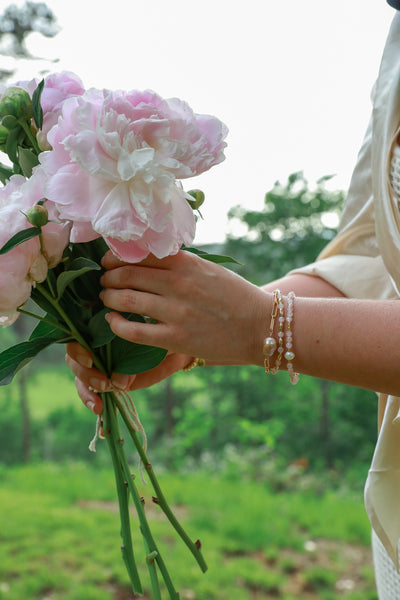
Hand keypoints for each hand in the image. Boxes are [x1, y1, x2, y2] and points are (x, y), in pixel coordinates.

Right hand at [65, 342, 190, 413]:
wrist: (175, 352)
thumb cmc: (161, 339)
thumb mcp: (152, 346)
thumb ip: (135, 360)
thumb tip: (117, 383)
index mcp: (103, 326)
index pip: (78, 334)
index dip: (78, 348)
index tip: (90, 360)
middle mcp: (96, 343)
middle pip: (73, 356)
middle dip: (83, 372)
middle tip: (102, 383)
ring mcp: (98, 362)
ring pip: (79, 373)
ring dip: (86, 388)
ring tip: (100, 401)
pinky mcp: (105, 379)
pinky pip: (90, 390)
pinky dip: (91, 400)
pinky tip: (98, 409)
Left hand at [100, 249, 270, 365]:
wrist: (260, 326)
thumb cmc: (235, 296)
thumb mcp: (209, 269)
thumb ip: (180, 263)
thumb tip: (147, 258)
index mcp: (187, 264)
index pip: (140, 253)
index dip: (116, 257)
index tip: (108, 262)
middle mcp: (179, 284)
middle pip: (128, 274)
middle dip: (109, 277)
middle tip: (104, 282)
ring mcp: (176, 312)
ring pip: (126, 299)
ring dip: (109, 297)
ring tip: (106, 298)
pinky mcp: (176, 338)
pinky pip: (134, 330)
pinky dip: (116, 324)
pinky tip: (112, 321)